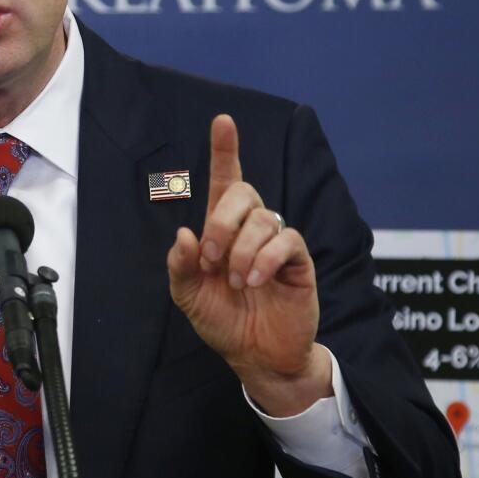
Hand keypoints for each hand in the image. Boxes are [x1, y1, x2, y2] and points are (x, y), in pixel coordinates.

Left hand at [166, 114, 331, 415]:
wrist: (254, 356)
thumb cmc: (222, 320)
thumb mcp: (188, 295)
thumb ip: (180, 266)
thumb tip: (184, 234)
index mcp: (222, 229)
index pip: (226, 179)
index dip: (225, 150)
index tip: (223, 121)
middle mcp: (251, 229)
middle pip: (243, 193)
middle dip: (221, 222)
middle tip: (210, 259)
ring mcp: (276, 243)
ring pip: (263, 219)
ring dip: (241, 251)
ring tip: (235, 281)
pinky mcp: (298, 262)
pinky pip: (286, 241)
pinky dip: (264, 259)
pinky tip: (254, 281)